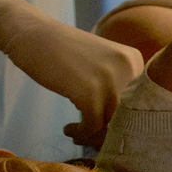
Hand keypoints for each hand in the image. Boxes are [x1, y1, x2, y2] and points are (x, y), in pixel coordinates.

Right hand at [0, 1, 143, 145]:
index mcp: (134, 60)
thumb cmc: (63, 54)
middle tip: (87, 135)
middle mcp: (128, 67)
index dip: (122, 123)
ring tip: (76, 133)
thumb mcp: (100, 65)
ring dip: (93, 137)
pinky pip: (92, 127)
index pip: (139, 104)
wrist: (33, 34)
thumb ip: (116, 89)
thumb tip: (123, 131)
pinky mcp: (88, 91)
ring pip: (112, 125)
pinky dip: (80, 133)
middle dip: (107, 132)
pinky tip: (68, 129)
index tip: (102, 129)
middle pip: (128, 117)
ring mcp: (109, 78)